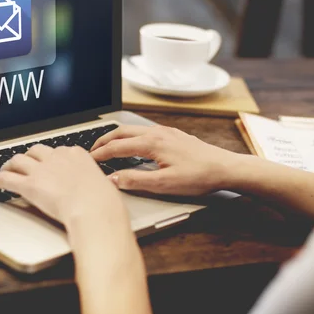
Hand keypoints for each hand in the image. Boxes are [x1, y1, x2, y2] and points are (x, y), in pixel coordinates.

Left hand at [0, 144, 127, 227]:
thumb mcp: (103, 185)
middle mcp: (57, 157)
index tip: (48, 163)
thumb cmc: (103, 202)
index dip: (50, 158)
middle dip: (29, 156)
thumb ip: (93, 182)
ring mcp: (42, 170)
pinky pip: (5, 179)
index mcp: (76, 154)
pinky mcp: (29, 185)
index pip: (58, 150)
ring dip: (10, 164)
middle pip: (36, 150)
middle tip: (24, 164)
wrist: (94, 209)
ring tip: (5, 169)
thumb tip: (95, 189)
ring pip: (19, 160)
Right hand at [91, 125, 243, 195]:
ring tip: (107, 146)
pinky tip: (133, 145)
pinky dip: (131, 136)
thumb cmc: (198, 177)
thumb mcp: (164, 184)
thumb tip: (112, 178)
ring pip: (133, 129)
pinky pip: (145, 131)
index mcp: (152, 143)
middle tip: (91, 150)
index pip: (117, 147)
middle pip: (122, 132)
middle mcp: (157, 133)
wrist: (225, 168)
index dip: (100, 154)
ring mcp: (166, 131)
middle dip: (103, 140)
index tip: (88, 160)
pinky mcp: (174, 134)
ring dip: (117, 137)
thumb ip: (135, 180)